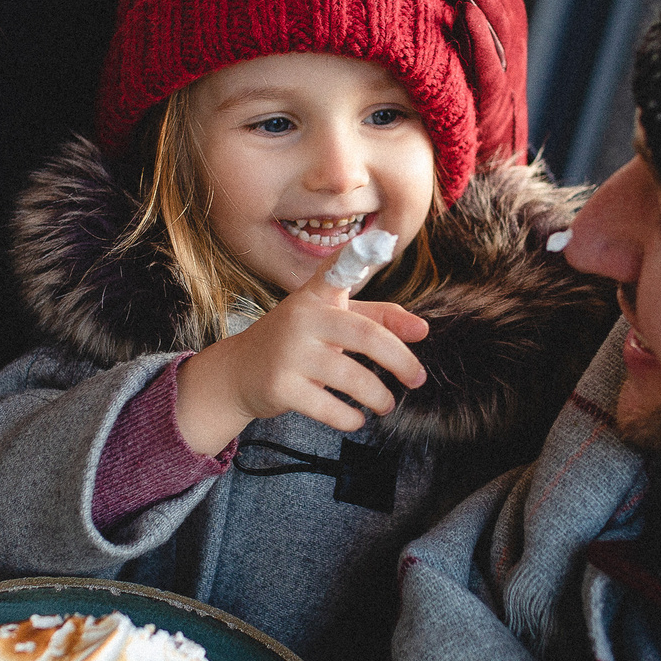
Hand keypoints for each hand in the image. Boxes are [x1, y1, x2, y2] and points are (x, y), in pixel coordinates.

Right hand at [174, 279, 428, 455]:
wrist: (238, 371)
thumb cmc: (298, 343)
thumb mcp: (334, 322)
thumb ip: (379, 319)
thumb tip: (422, 330)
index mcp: (316, 295)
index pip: (339, 269)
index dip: (360, 254)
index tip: (383, 241)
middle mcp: (302, 318)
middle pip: (366, 336)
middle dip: (400, 361)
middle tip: (418, 378)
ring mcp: (289, 353)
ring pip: (350, 377)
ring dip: (378, 396)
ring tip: (387, 404)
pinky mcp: (280, 386)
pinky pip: (327, 407)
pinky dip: (350, 418)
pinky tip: (357, 419)